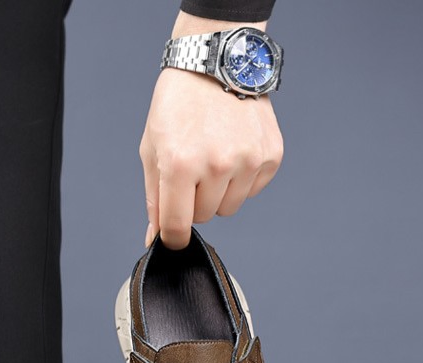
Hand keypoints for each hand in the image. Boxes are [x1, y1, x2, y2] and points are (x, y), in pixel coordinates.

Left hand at [139, 14, 283, 248]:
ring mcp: (247, 159)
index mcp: (180, 164)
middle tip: (192, 170)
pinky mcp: (270, 154)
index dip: (172, 238)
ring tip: (213, 158)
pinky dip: (241, 179)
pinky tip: (233, 151)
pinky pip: (252, 191)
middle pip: (204, 217)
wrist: (214, 64)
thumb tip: (156, 238)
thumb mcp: (152, 150)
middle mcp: (217, 164)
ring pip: (228, 208)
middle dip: (194, 201)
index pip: (177, 225)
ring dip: (218, 192)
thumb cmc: (177, 107)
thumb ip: (154, 199)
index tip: (172, 237)